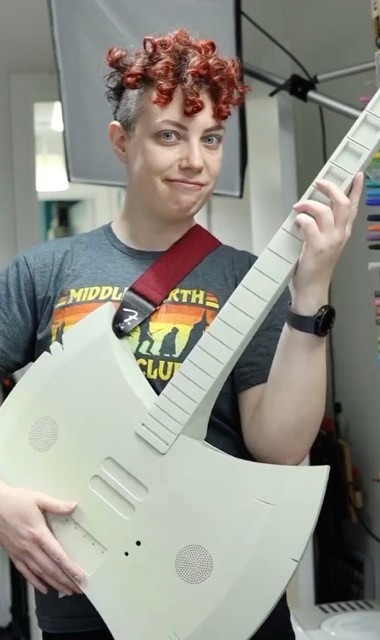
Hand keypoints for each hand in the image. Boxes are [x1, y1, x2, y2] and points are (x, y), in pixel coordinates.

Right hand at [0, 484, 83, 594]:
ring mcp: (21, 553)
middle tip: (77, 589)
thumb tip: (74, 506)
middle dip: (64, 580)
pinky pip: (25, 572)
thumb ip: (56, 505)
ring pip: (39, 573)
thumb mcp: (38, 499)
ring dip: (53, 583)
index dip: (69, 568)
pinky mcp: (13, 555)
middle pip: (50, 568)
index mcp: (38, 533)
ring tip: (65, 590)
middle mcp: (30, 547)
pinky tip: (44, 588)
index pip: (57, 555)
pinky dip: (35, 582)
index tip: (79, 577)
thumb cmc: (16, 501)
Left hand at [290, 172, 362, 312]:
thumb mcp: (323, 244)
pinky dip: (301, 219)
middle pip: (342, 203)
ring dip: (309, 204)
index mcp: (343, 232)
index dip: (356, 189)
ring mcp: (330, 240)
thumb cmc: (315, 267)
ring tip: (299, 207)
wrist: (312, 289)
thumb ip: (321, 227)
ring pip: (324, 211)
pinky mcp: (317, 246)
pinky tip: (296, 222)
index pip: (353, 206)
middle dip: (331, 188)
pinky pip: (309, 223)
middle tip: (319, 183)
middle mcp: (340, 235)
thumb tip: (310, 209)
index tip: (356, 174)